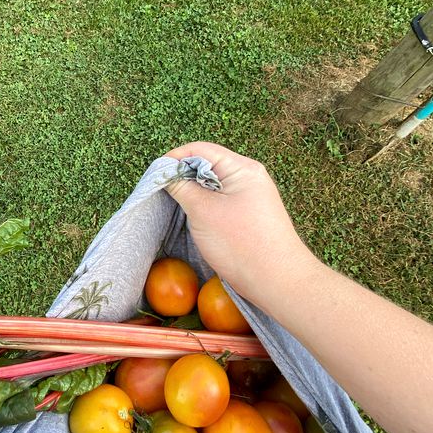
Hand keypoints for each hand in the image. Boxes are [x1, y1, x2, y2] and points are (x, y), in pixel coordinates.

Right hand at [164, 142, 314, 304]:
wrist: (277, 281)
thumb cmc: (241, 244)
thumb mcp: (203, 211)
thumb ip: (182, 187)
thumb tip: (167, 174)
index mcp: (242, 168)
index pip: (200, 150)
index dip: (174, 158)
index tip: (154, 175)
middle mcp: (250, 177)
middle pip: (208, 165)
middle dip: (183, 175)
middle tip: (162, 191)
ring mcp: (252, 196)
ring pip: (214, 184)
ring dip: (194, 191)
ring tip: (177, 205)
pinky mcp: (251, 214)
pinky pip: (222, 200)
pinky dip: (205, 204)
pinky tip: (196, 217)